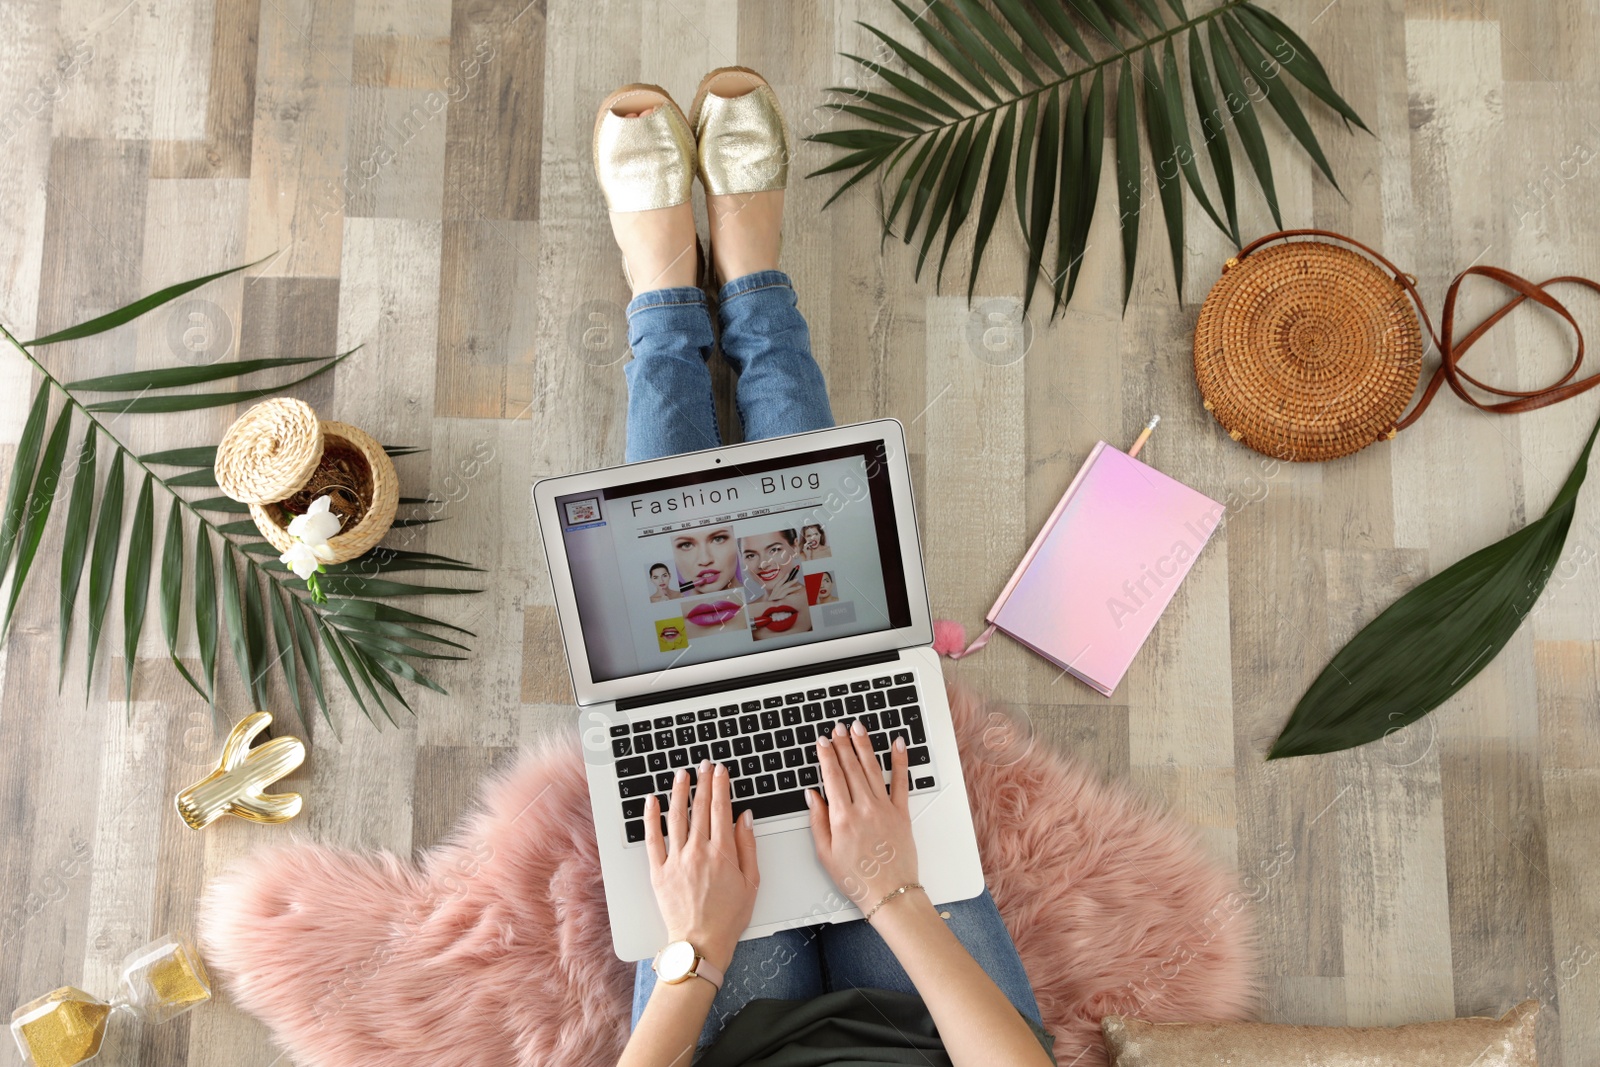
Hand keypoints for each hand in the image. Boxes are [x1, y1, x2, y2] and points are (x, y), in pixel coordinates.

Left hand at [644, 761, 758, 969]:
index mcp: (722, 852)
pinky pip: (652, 839)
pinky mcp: (659, 871)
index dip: (721, 785)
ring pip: (676, 817)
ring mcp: (676, 860)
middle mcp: (698, 851)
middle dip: (702, 782)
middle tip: (703, 765)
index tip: (720, 770)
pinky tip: (651, 801)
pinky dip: (651, 817)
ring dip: (679, 792)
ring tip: (681, 775)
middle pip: (700, 808)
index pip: (721, 808)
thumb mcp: (751, 882)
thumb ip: (748, 846)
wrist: (701, 943)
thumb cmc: (728, 917)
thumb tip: (745, 817)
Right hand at [769, 577, 805, 601]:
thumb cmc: (771, 602)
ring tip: (800, 587)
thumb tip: (786, 585)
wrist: (768, 608)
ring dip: (794, 588)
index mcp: (774, 590)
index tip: (788, 574)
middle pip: (784, 585)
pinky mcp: (780, 600)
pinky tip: (797, 593)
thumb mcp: (773, 595)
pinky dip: (793, 594)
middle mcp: (775, 592)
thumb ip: (778, 591)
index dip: (784, 578)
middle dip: (791, 581)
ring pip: (787, 590)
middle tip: (797, 579)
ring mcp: (778, 596)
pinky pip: (788, 596)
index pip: (779, 582)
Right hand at [806, 723, 918, 911]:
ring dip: (864, 745)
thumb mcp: (825, 854)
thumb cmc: (857, 878)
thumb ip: (817, 821)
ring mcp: (885, 808)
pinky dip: (900, 761)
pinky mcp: (902, 813)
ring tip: (858, 728)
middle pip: (851, 767)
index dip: (826, 755)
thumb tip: (812, 795)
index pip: (832, 776)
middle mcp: (864, 808)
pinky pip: (901, 782)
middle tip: (838, 728)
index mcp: (843, 817)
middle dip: (843, 744)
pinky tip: (897, 744)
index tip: (822, 741)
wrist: (889, 893)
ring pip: (872, 768)